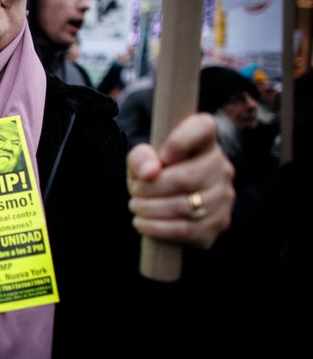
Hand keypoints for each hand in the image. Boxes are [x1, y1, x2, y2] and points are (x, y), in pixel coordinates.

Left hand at [126, 113, 234, 248]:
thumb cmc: (155, 172)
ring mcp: (224, 196)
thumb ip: (140, 157)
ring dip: (150, 209)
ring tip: (135, 206)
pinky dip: (157, 228)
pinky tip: (142, 223)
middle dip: (150, 188)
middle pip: (185, 178)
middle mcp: (221, 166)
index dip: (180, 141)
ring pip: (184, 206)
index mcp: (204, 141)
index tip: (162, 156)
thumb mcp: (142, 159)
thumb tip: (150, 172)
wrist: (168, 202)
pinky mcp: (219, 223)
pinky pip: (186, 230)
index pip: (203, 128)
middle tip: (134, 190)